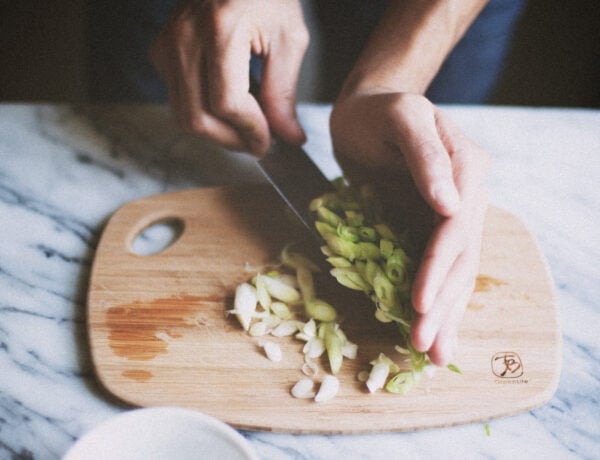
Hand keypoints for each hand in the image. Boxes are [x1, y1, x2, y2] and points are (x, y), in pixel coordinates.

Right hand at [151, 0, 307, 154]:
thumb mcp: (289, 39)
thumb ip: (284, 93)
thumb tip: (289, 137)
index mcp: (220, 29)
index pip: (227, 103)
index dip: (250, 131)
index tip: (269, 142)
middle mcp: (185, 37)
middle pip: (198, 118)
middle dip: (232, 140)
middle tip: (259, 143)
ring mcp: (168, 44)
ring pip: (184, 115)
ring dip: (218, 132)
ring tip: (247, 126)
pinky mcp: (162, 51)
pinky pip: (178, 100)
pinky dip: (204, 113)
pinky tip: (228, 105)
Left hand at [331, 91, 488, 365]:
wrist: (366, 112)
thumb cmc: (378, 112)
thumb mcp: (400, 117)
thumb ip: (425, 155)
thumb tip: (451, 204)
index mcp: (466, 169)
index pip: (455, 229)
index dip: (438, 268)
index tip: (419, 303)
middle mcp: (466, 197)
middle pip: (460, 259)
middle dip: (442, 304)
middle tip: (425, 346)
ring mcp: (452, 216)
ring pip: (455, 272)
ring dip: (446, 314)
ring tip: (435, 355)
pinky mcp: (429, 228)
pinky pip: (437, 269)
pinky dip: (436, 301)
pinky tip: (433, 331)